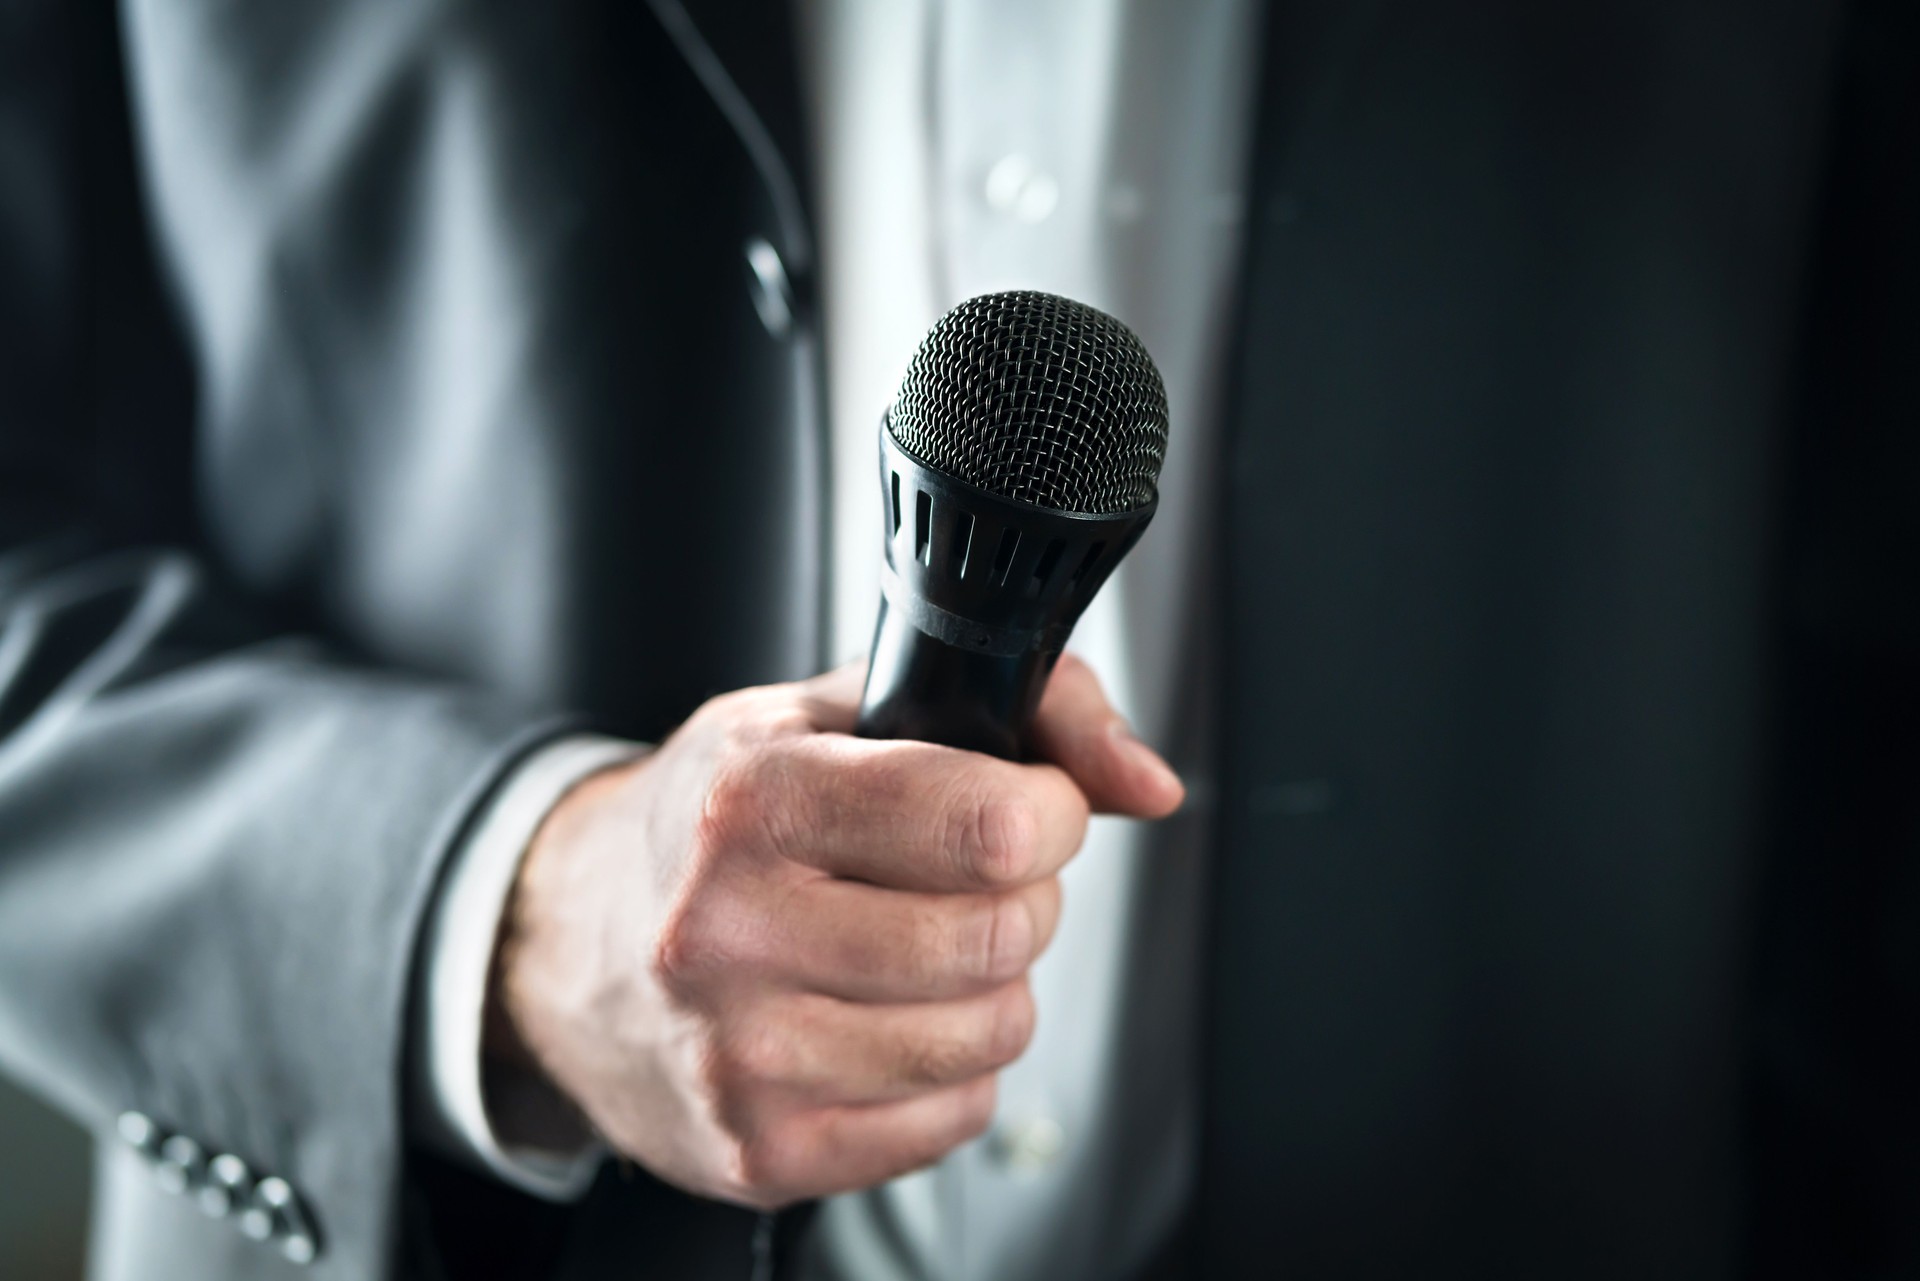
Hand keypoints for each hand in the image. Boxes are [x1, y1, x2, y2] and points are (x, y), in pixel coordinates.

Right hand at [486, 655, 1182, 1208]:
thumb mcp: (833, 711)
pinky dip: (951, 1068)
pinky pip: (950, 1118)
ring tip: (928, 948)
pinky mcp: (760, 1151)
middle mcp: (731, 932)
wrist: (561, 940)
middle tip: (981, 879)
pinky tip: (887, 1017)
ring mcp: (741, 1055)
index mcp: (752, 800)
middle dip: (1027, 899)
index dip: (1052, 813)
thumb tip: (1148, 783)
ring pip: (987, 1036)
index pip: (983, 823)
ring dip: (994, 987)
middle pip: (996, 937)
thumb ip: (1020, 708)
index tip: (1036, 807)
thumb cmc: (715, 819)